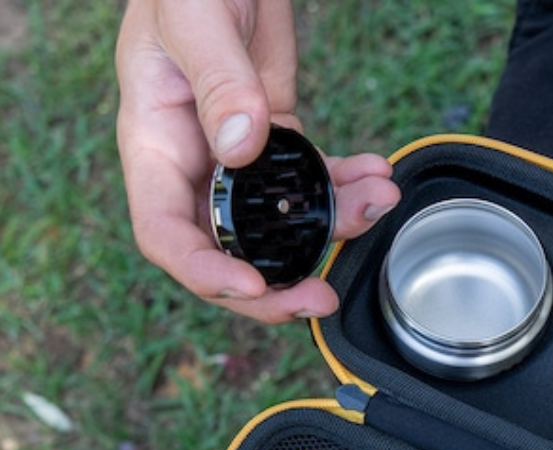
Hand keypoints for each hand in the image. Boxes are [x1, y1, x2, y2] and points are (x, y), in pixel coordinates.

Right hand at [115, 0, 399, 323]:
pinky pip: (311, 184)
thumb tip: (242, 149)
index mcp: (155, 146)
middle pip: (227, 253)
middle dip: (275, 285)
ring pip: (280, 227)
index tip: (252, 284)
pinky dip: (346, 189)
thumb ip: (217, 81)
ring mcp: (238, 160)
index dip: (206, 272)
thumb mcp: (194, 16)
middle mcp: (195, 166)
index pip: (168, 234)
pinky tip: (375, 177)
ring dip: (331, 229)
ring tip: (376, 205)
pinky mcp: (278, 142)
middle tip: (321, 297)